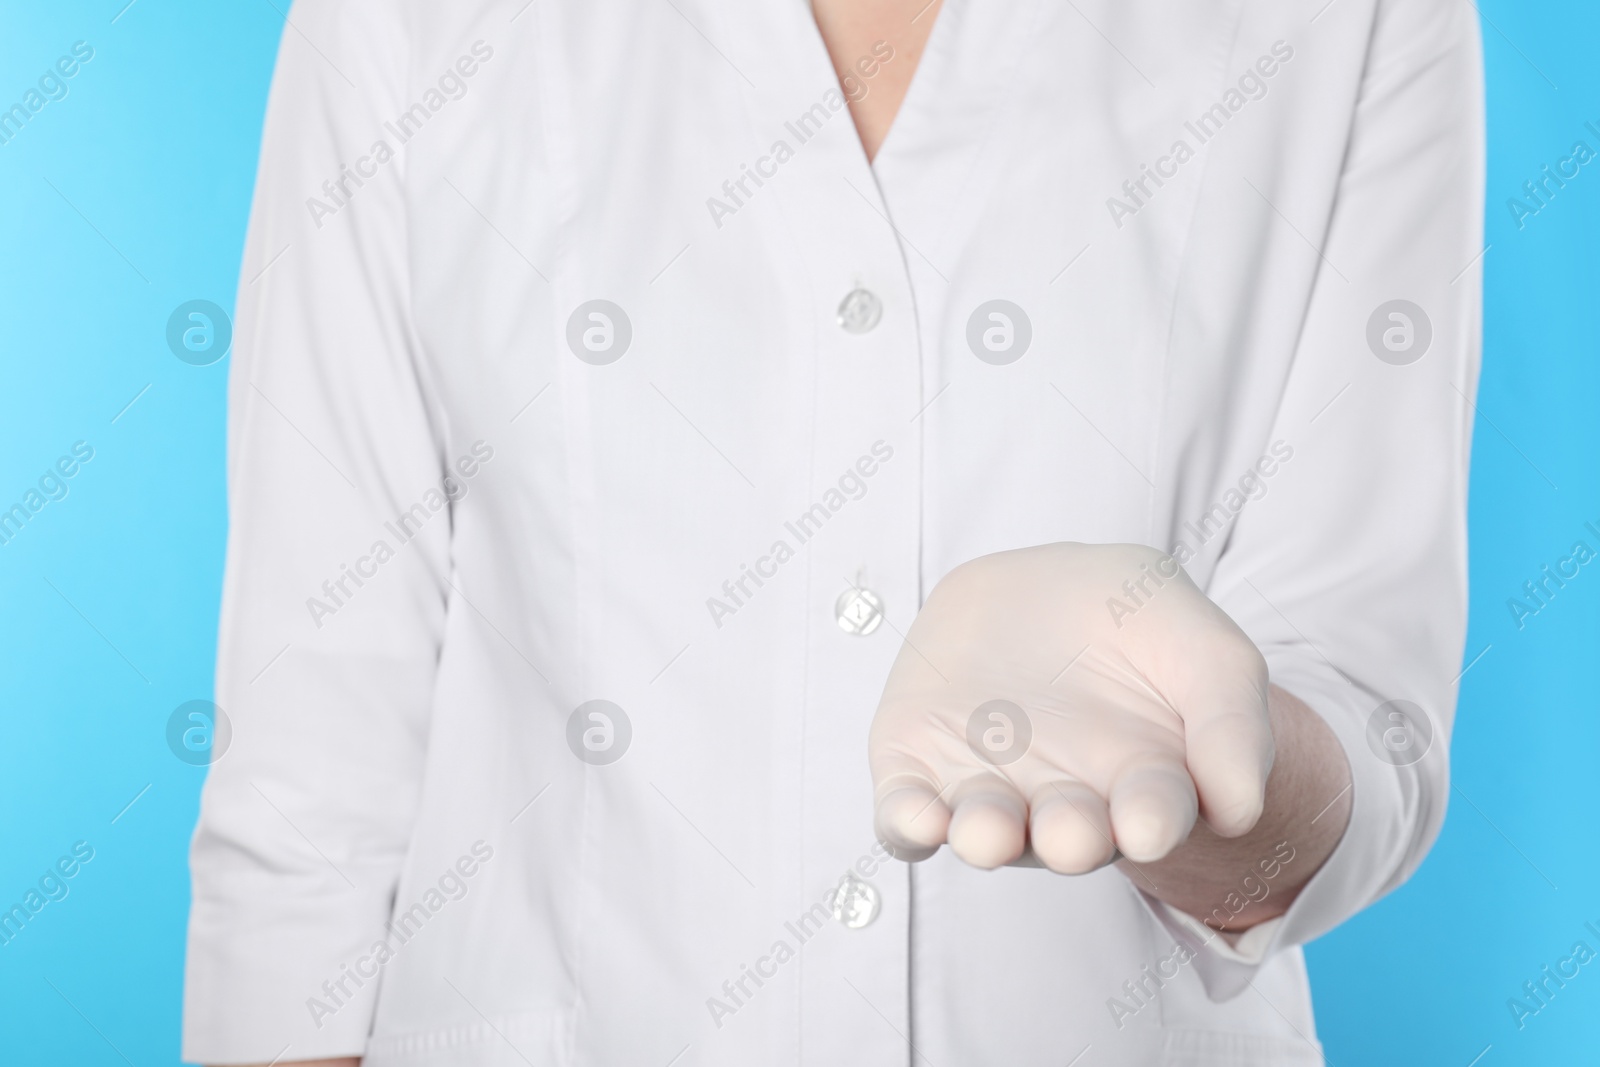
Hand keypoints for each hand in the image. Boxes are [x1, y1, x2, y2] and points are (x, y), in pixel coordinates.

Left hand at [869, 542, 1273, 871]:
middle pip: (1067, 836)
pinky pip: (906, 812)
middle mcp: (1064, 801)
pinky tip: (916, 817)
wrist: (1036, 588)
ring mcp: (989, 787)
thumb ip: (1232, 722)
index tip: (1151, 822)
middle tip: (1073, 833)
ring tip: (989, 830)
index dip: (1152, 822)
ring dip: (986, 835)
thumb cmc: (1132, 625)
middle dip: (1070, 839)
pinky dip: (908, 822)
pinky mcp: (920, 768)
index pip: (1151, 813)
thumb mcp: (1200, 644)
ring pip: (986, 830)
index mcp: (1140, 785)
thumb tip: (1241, 807)